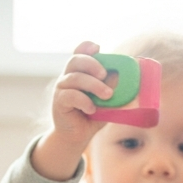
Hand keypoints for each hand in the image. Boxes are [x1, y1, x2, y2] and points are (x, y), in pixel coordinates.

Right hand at [31, 40, 112, 180]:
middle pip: (75, 60)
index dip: (86, 47)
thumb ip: (113, 88)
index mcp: (79, 72)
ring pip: (75, 78)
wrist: (77, 135)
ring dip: (94, 85)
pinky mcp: (59, 102)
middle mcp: (68, 76)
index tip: (98, 48)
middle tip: (105, 74)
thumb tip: (123, 77)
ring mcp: (62, 88)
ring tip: (107, 95)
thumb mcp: (106, 100)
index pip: (79, 52)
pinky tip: (92, 109)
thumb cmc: (92, 115)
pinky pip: (70, 95)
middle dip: (92, 64)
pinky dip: (84, 101)